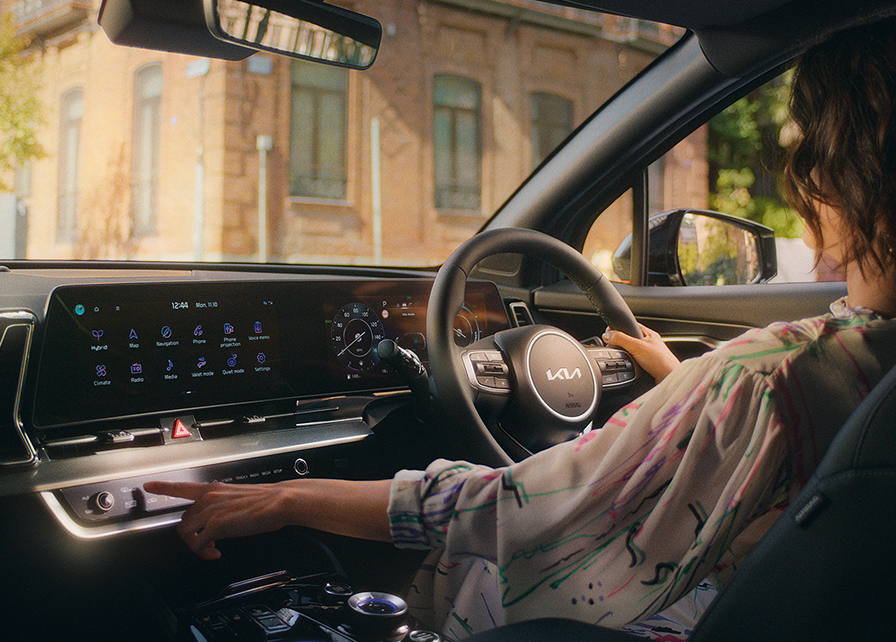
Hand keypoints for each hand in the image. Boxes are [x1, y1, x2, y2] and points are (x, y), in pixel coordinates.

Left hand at [143, 480, 294, 559]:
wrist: (279, 501)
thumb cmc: (266, 500)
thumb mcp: (238, 496)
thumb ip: (223, 503)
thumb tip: (221, 515)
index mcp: (213, 489)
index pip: (182, 487)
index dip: (163, 487)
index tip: (149, 485)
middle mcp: (208, 498)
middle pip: (183, 520)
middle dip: (191, 535)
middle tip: (207, 543)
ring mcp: (211, 511)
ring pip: (186, 534)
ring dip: (196, 546)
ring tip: (211, 549)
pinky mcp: (217, 526)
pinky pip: (198, 545)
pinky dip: (204, 553)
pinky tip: (215, 553)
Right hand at [602, 323, 679, 381]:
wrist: (669, 379)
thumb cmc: (661, 361)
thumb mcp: (636, 346)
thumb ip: (621, 339)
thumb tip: (607, 335)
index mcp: (649, 334)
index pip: (631, 325)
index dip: (619, 327)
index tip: (608, 333)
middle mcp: (650, 343)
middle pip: (630, 339)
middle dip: (621, 343)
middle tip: (612, 346)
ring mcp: (649, 355)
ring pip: (632, 351)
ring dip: (625, 354)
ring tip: (621, 357)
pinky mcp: (648, 365)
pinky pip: (634, 361)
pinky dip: (629, 363)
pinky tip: (628, 366)